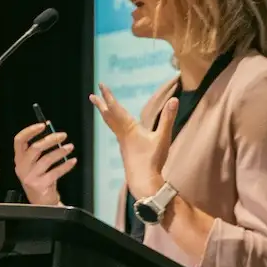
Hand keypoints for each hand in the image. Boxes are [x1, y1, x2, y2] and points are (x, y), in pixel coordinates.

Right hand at [12, 123, 75, 205]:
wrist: (42, 202)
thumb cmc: (40, 180)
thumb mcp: (34, 164)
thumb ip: (40, 149)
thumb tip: (52, 132)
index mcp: (19, 159)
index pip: (19, 140)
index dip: (30, 131)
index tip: (42, 125)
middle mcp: (22, 167)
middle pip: (35, 148)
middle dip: (50, 139)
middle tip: (62, 135)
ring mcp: (30, 177)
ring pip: (47, 159)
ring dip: (60, 151)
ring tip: (69, 147)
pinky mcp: (40, 185)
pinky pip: (56, 172)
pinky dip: (66, 165)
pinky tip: (72, 161)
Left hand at [90, 83, 176, 199]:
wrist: (144, 182)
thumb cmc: (153, 160)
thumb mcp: (163, 138)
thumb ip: (168, 118)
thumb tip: (175, 100)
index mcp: (129, 129)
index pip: (116, 108)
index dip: (108, 95)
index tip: (100, 85)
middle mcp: (122, 135)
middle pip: (109, 116)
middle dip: (101, 104)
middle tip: (92, 96)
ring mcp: (123, 143)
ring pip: (111, 125)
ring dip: (106, 114)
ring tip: (102, 108)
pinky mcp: (126, 150)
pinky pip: (117, 132)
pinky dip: (114, 125)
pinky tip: (119, 128)